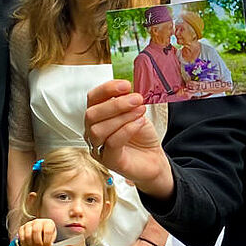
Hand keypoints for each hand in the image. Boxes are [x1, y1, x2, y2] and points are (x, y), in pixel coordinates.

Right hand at [16, 218, 56, 245]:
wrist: (38, 235)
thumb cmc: (46, 237)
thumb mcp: (51, 239)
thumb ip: (49, 243)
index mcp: (48, 223)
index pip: (48, 231)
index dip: (47, 241)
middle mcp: (38, 222)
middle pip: (36, 231)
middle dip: (38, 242)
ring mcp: (29, 224)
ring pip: (28, 235)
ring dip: (31, 244)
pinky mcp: (21, 228)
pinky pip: (22, 238)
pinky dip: (25, 244)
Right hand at [85, 79, 173, 197]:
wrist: (153, 159)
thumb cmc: (142, 136)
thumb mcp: (136, 112)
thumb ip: (130, 101)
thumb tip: (129, 88)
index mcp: (98, 116)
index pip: (92, 98)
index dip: (107, 89)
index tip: (125, 85)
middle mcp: (92, 132)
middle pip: (91, 114)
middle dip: (115, 104)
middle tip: (136, 99)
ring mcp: (98, 148)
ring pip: (98, 129)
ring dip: (122, 116)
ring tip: (140, 111)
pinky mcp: (109, 161)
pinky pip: (112, 142)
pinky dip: (127, 129)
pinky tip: (139, 123)